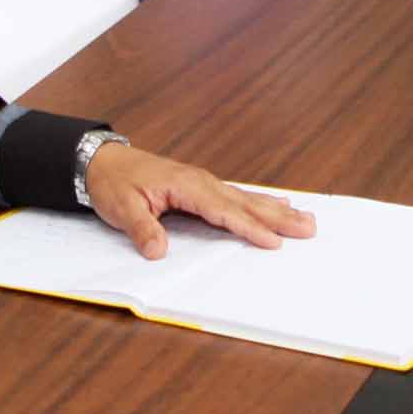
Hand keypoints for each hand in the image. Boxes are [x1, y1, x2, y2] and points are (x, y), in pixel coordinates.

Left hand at [80, 145, 318, 261]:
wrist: (102, 162)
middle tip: (309, 228)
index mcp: (186, 186)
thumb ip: (143, 230)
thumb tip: (158, 251)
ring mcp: (204, 183)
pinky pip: (237, 196)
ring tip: (306, 217)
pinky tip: (277, 203)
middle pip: (246, 203)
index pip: (224, 211)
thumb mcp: (121, 209)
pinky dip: (261, 201)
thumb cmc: (113, 184)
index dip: (250, 228)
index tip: (274, 241)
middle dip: (278, 217)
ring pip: (247, 199)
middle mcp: (201, 182)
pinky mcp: (201, 188)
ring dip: (276, 209)